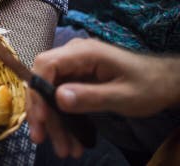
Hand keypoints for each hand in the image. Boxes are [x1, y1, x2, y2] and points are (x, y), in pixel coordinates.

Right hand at [27, 38, 179, 157]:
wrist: (164, 82)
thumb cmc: (149, 85)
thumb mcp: (123, 96)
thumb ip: (91, 97)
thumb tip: (58, 98)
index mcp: (84, 53)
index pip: (47, 64)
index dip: (38, 90)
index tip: (40, 117)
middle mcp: (73, 56)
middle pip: (44, 81)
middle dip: (43, 112)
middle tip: (41, 139)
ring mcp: (74, 67)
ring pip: (51, 93)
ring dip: (55, 122)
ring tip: (64, 150)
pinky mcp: (77, 79)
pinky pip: (62, 98)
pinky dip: (64, 119)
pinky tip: (71, 139)